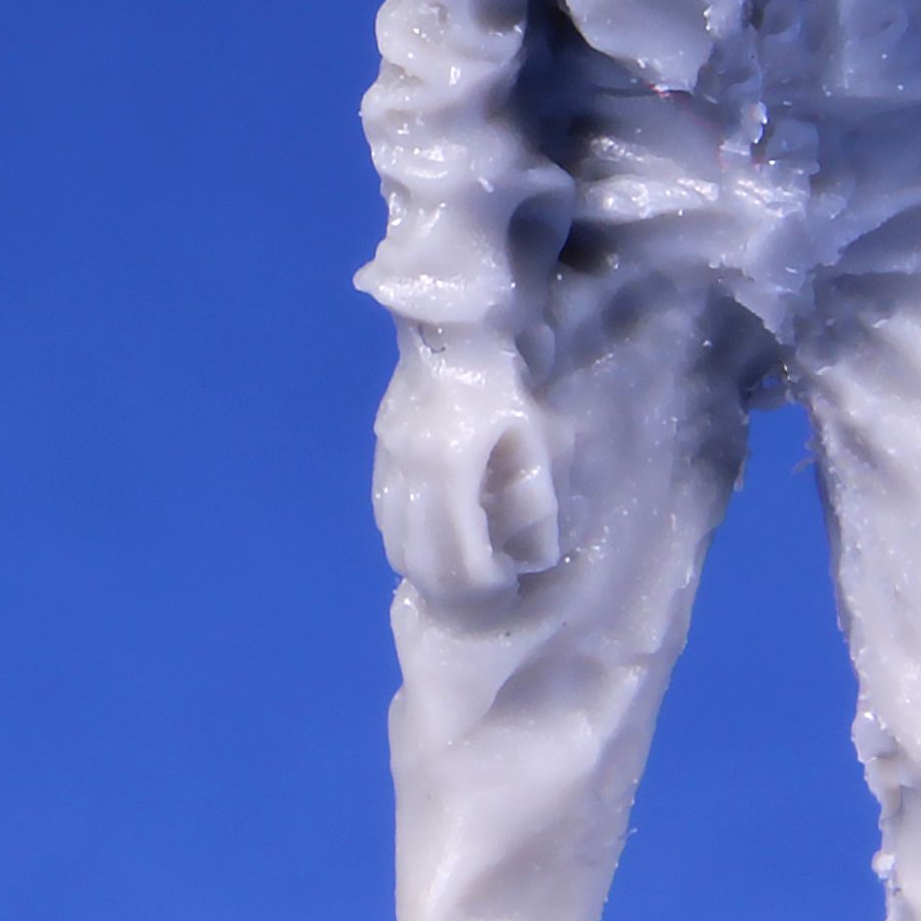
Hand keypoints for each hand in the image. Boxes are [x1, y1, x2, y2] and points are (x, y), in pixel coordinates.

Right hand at [377, 337, 561, 601]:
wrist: (455, 329)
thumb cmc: (509, 383)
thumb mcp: (540, 440)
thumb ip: (535, 501)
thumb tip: (528, 555)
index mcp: (449, 467)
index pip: (455, 557)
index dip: (482, 587)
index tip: (506, 585)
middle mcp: (407, 471)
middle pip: (416, 560)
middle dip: (451, 591)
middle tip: (485, 590)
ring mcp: (387, 462)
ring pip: (395, 542)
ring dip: (428, 567)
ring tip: (464, 566)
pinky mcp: (380, 454)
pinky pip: (386, 517)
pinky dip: (410, 540)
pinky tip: (437, 534)